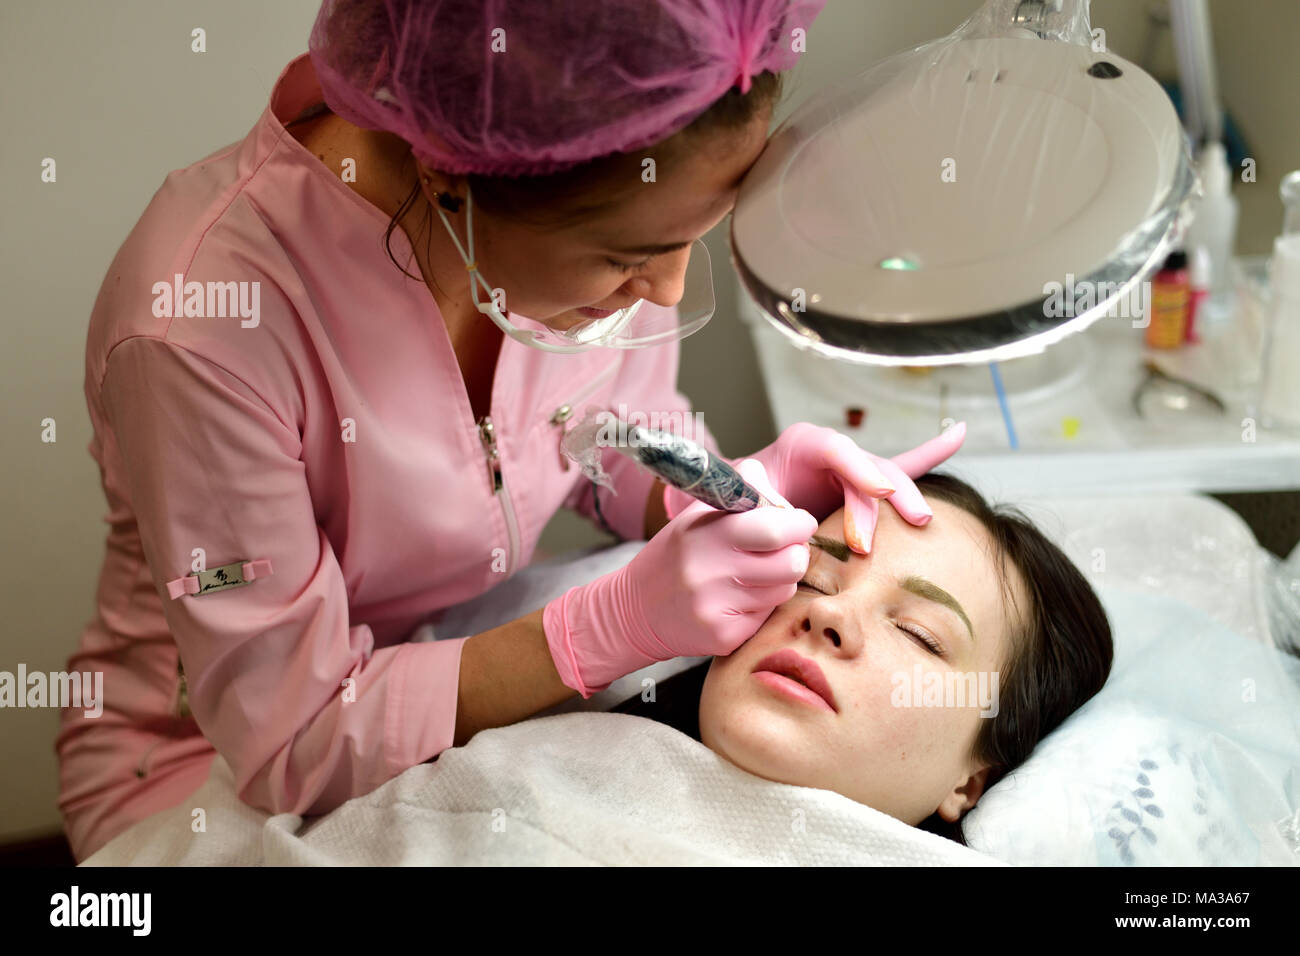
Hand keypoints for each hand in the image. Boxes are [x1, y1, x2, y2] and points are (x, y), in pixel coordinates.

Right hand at [543, 459, 817, 696]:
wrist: (634, 610)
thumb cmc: (676, 555)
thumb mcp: (696, 515)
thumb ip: (740, 493)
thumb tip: (778, 491)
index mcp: (706, 534)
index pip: (775, 529)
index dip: (799, 523)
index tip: (800, 522)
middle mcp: (710, 572)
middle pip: (791, 563)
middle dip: (797, 552)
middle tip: (785, 549)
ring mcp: (717, 608)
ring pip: (784, 589)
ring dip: (779, 579)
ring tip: (754, 574)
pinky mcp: (724, 637)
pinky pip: (767, 616)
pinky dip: (761, 605)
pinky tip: (738, 598)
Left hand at [664, 422, 966, 554]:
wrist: (737, 514)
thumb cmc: (732, 504)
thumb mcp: (727, 497)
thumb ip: (739, 497)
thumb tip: (758, 504)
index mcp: (799, 445)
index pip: (834, 449)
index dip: (858, 469)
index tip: (877, 495)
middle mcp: (831, 454)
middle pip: (867, 468)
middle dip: (880, 498)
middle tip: (875, 538)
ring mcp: (852, 472)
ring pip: (889, 478)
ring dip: (905, 499)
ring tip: (920, 520)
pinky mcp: (863, 490)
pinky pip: (904, 468)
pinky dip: (930, 452)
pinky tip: (956, 433)